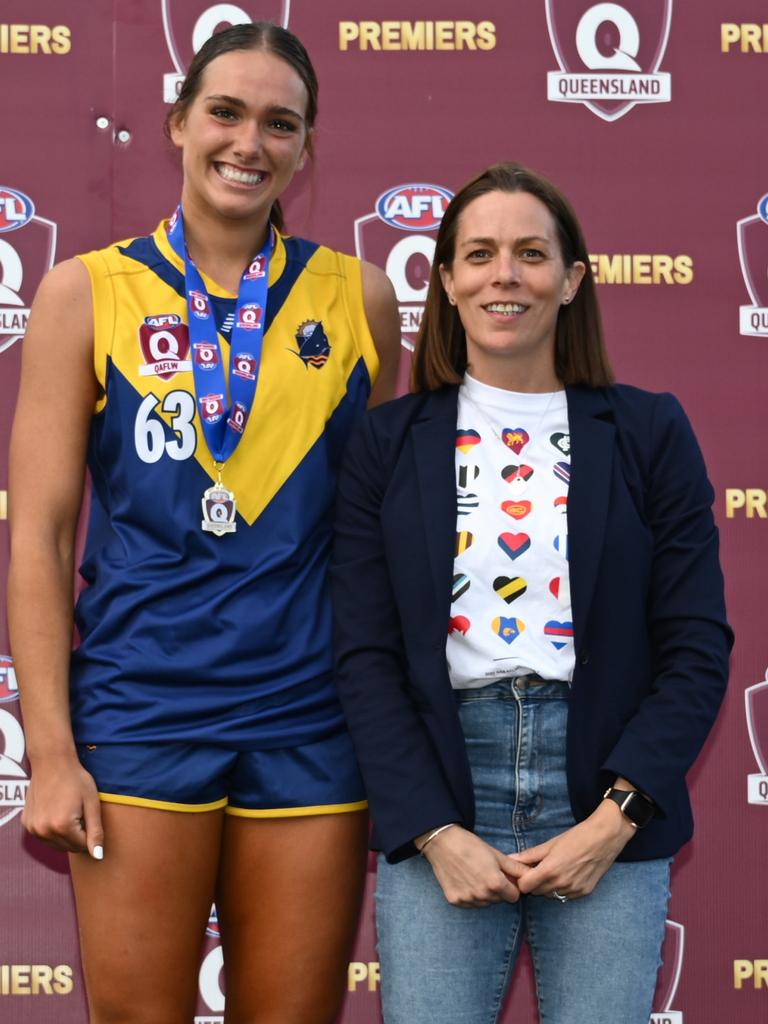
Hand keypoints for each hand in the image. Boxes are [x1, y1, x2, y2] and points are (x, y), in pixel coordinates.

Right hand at [22, 755, 103, 858]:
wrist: (52, 762)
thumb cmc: (76, 780)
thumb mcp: (92, 803)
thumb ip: (95, 831)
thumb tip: (98, 856)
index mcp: (62, 826)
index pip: (82, 846)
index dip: (90, 833)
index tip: (90, 817)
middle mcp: (44, 831)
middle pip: (68, 847)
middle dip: (78, 835)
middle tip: (80, 812)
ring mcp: (33, 828)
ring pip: (56, 844)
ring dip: (65, 834)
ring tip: (69, 811)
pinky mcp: (27, 824)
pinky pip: (44, 836)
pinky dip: (53, 830)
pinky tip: (57, 811)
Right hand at [418, 825, 526, 906]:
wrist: (443, 843)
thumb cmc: (471, 845)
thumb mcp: (496, 854)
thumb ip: (515, 868)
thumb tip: (531, 874)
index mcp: (495, 884)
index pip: (514, 896)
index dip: (511, 886)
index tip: (504, 877)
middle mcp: (482, 895)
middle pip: (499, 900)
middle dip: (498, 889)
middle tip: (487, 872)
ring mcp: (468, 899)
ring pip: (484, 902)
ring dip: (484, 893)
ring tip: (475, 875)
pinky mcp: (455, 901)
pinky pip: (470, 903)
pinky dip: (470, 895)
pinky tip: (464, 880)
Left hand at [510, 801, 635, 899]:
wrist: (605, 838)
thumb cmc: (577, 837)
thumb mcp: (551, 843)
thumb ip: (530, 855)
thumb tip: (510, 858)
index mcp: (550, 870)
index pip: (525, 887)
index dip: (522, 880)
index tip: (525, 871)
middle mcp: (561, 884)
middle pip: (537, 892)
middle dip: (534, 882)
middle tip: (539, 868)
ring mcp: (574, 890)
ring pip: (551, 895)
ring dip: (548, 886)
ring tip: (555, 869)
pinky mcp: (584, 892)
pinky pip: (566, 896)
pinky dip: (562, 888)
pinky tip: (568, 874)